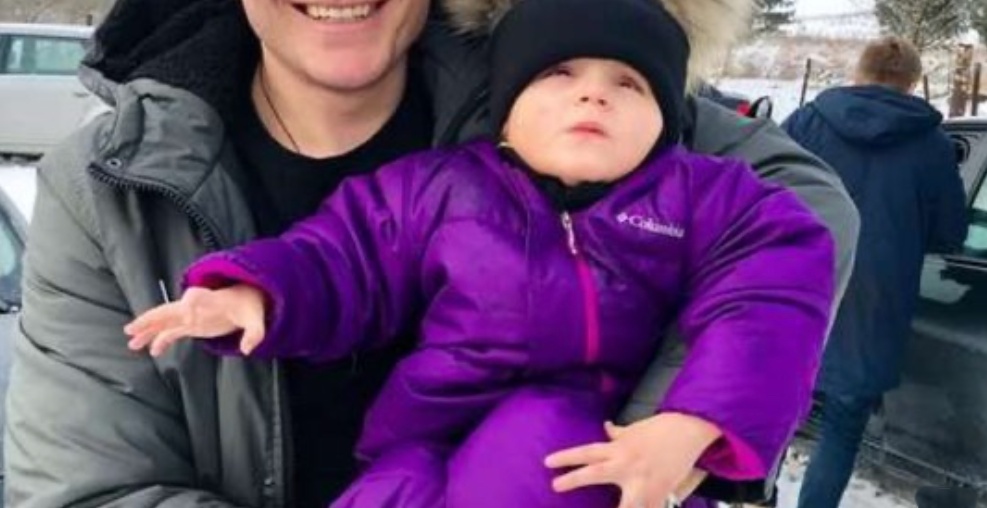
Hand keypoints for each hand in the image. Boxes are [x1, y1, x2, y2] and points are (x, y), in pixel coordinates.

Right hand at [124, 285, 265, 356]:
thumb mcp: (256, 319)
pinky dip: (161, 339)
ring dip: (148, 330)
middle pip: (168, 310)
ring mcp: (191, 315)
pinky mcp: (192, 324)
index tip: (182, 310)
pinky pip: (172, 331)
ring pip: (164, 321)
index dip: (188, 303)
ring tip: (132, 342)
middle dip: (150, 318)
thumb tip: (247, 349)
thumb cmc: (250, 306)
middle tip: (132, 328)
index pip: (196, 298)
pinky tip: (153, 350)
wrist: (248, 300)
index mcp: (211, 300)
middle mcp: (196, 306)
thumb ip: (254, 333)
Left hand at [544, 413, 720, 507]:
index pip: (587, 453)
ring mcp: (642, 481)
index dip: (566, 457)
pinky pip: (648, 507)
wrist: (688, 431)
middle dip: (573, 480)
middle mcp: (626, 464)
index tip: (548, 463)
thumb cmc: (661, 428)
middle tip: (555, 485)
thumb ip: (619, 433)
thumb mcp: (635, 428)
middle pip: (594, 473)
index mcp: (619, 448)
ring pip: (624, 502)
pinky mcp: (659, 492)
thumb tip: (607, 428)